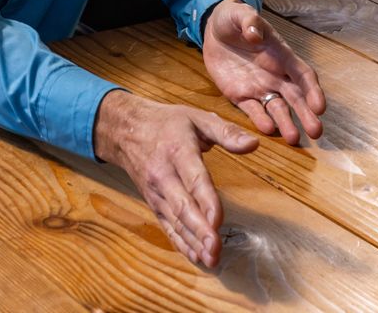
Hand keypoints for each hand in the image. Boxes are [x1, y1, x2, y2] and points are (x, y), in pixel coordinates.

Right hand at [93, 90, 257, 267]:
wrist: (124, 129)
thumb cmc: (165, 122)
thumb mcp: (196, 117)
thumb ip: (226, 132)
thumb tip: (253, 143)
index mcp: (178, 150)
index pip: (193, 178)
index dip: (206, 200)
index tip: (218, 220)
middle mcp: (163, 174)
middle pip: (182, 206)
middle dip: (199, 230)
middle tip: (215, 249)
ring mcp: (156, 191)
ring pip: (175, 220)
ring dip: (193, 242)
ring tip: (211, 259)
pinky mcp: (153, 203)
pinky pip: (167, 225)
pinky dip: (181, 243)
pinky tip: (196, 256)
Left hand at [202, 0, 325, 144]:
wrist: (214, 30)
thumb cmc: (234, 19)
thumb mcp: (241, 14)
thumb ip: (250, 22)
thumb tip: (255, 33)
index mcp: (282, 55)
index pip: (303, 75)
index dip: (313, 91)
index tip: (320, 106)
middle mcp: (276, 75)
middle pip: (295, 98)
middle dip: (306, 114)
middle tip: (316, 132)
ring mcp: (259, 87)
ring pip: (277, 109)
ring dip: (286, 123)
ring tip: (293, 139)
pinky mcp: (241, 95)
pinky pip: (253, 110)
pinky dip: (260, 120)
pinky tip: (266, 130)